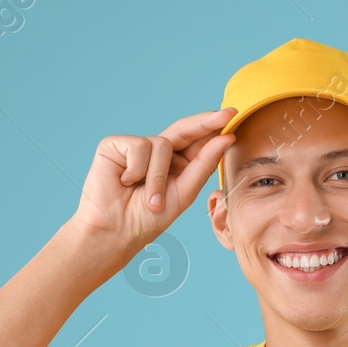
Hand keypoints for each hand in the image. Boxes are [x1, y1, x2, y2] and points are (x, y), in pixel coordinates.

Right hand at [70, 107, 237, 250]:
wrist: (116, 232)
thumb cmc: (147, 219)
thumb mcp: (184, 192)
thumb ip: (204, 164)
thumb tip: (227, 137)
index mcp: (174, 163)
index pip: (196, 141)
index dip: (213, 127)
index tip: (233, 114)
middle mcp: (156, 152)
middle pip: (183, 129)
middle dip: (204, 122)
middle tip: (226, 114)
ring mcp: (134, 146)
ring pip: (162, 144)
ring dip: (157, 178)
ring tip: (148, 200)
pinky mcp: (114, 145)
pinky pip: (139, 146)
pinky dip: (137, 170)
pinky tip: (125, 183)